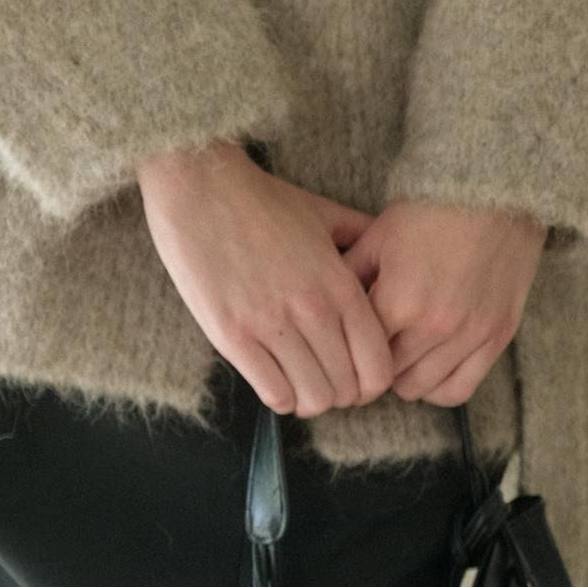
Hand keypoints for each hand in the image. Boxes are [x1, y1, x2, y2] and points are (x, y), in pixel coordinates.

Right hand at [137, 140, 396, 417]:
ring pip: (312, 399)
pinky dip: (280, 396)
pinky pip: (273, 395)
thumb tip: (385, 255)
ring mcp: (271, 325)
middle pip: (347, 389)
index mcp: (339, 283)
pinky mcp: (233, 337)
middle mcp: (312, 309)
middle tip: (328, 378)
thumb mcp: (322, 212)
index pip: (378, 364)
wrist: (201, 187)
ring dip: (310, 397)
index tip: (359, 375)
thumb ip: (359, 236)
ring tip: (301, 379)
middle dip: (342, 392)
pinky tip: (274, 376)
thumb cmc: (262, 200)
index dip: (374, 381)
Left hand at [339, 198, 547, 408]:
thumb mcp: (380, 234)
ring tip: (399, 356)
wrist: (494, 190)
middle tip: (369, 354)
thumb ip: (351, 274)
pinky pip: (460, 389)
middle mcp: (434, 326)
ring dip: (404, 377)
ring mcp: (469, 335)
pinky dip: (439, 387)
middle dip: (373, 367)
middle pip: (388, 377)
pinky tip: (429, 368)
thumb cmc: (432, 207)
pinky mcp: (497, 337)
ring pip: (420, 389)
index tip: (343, 351)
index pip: (360, 352)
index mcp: (398, 299)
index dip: (348, 352)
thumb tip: (325, 302)